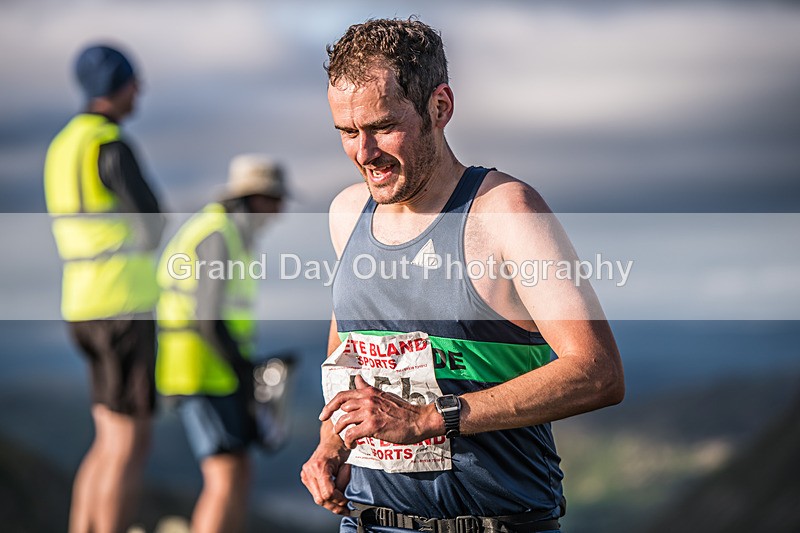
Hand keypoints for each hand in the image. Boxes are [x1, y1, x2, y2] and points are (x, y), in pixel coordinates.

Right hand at [300, 427, 351, 515]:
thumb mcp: (345, 466)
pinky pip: (316, 492)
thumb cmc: (340, 449)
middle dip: (334, 506)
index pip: (328, 493)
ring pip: (317, 498)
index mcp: (319, 466)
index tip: (347, 501)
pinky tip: (333, 497)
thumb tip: (343, 499)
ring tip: (341, 505)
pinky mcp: (305, 477)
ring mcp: (305, 474)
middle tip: (345, 509)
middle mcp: (309, 471)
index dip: (339, 500)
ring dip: (330, 503)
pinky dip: (325, 496)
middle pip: (321, 499)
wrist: (332, 440)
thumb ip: (343, 482)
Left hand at [319, 375, 440, 448]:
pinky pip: (351, 434)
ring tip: (346, 439)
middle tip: (335, 431)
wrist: (419, 420)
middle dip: (334, 421)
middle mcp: (367, 399)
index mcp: (369, 392)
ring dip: (341, 432)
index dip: (329, 405)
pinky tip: (353, 445)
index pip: (342, 395)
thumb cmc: (403, 411)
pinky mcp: (373, 426)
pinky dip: (349, 441)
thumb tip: (358, 379)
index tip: (324, 415)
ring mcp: (369, 412)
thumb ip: (368, 388)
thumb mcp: (383, 395)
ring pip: (343, 421)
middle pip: (340, 408)